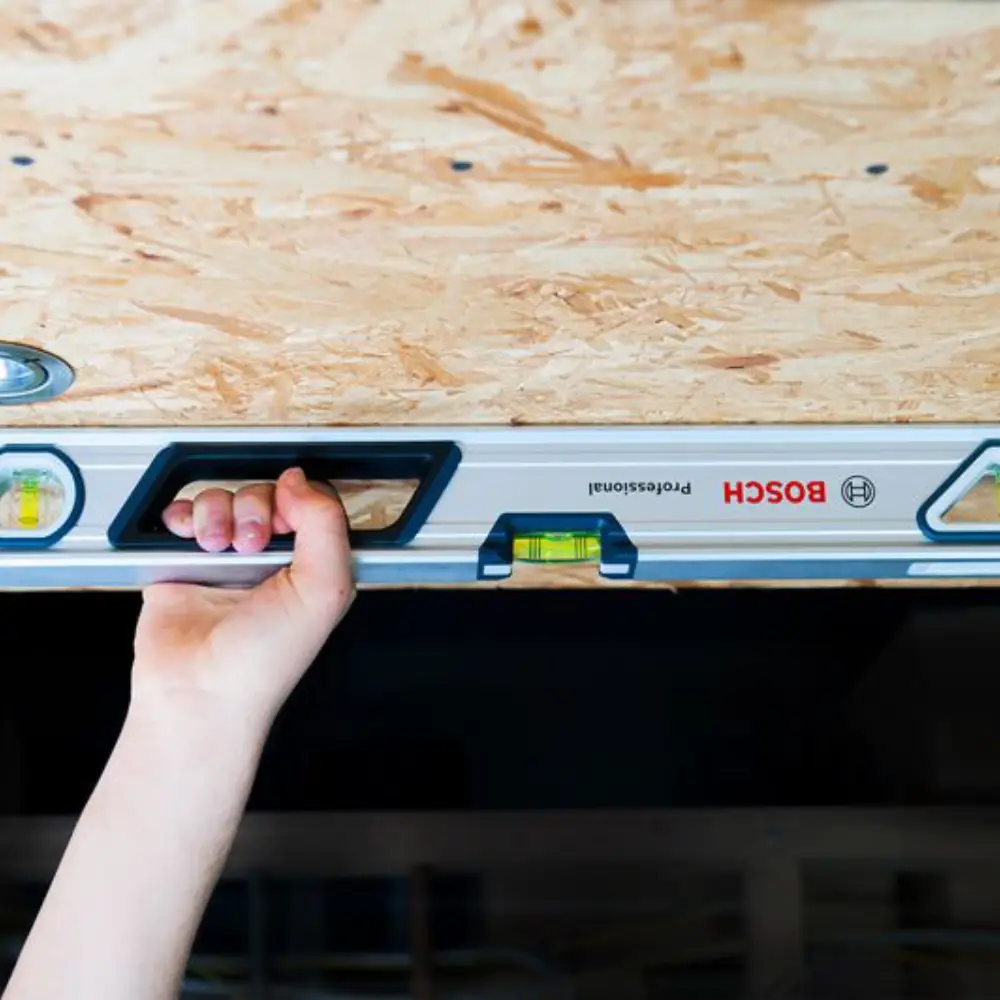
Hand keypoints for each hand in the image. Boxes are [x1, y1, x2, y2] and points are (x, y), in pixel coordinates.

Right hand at [131, 468, 353, 729]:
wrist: (199, 691)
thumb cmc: (265, 661)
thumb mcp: (323, 591)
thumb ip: (326, 526)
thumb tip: (301, 482)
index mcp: (311, 565)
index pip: (310, 503)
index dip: (297, 499)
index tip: (285, 519)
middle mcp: (271, 560)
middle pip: (263, 494)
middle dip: (253, 508)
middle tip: (249, 544)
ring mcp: (226, 559)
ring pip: (222, 498)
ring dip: (216, 512)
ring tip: (216, 547)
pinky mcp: (184, 562)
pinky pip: (182, 515)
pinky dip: (182, 515)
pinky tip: (188, 537)